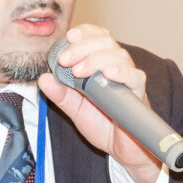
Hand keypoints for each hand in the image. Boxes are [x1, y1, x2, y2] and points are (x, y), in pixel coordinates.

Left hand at [38, 24, 162, 182]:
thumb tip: (43, 79)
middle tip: (65, 60)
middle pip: (106, 43)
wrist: (120, 150)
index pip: (97, 38)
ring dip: (96, 59)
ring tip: (79, 71)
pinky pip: (135, 78)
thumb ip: (61, 95)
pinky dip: (122, 73)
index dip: (85, 33)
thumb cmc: (102, 125)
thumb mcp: (75, 110)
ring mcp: (129, 80)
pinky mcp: (139, 94)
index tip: (68, 37)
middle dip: (83, 47)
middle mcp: (117, 68)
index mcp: (102, 65)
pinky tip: (108, 74)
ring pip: (120, 56)